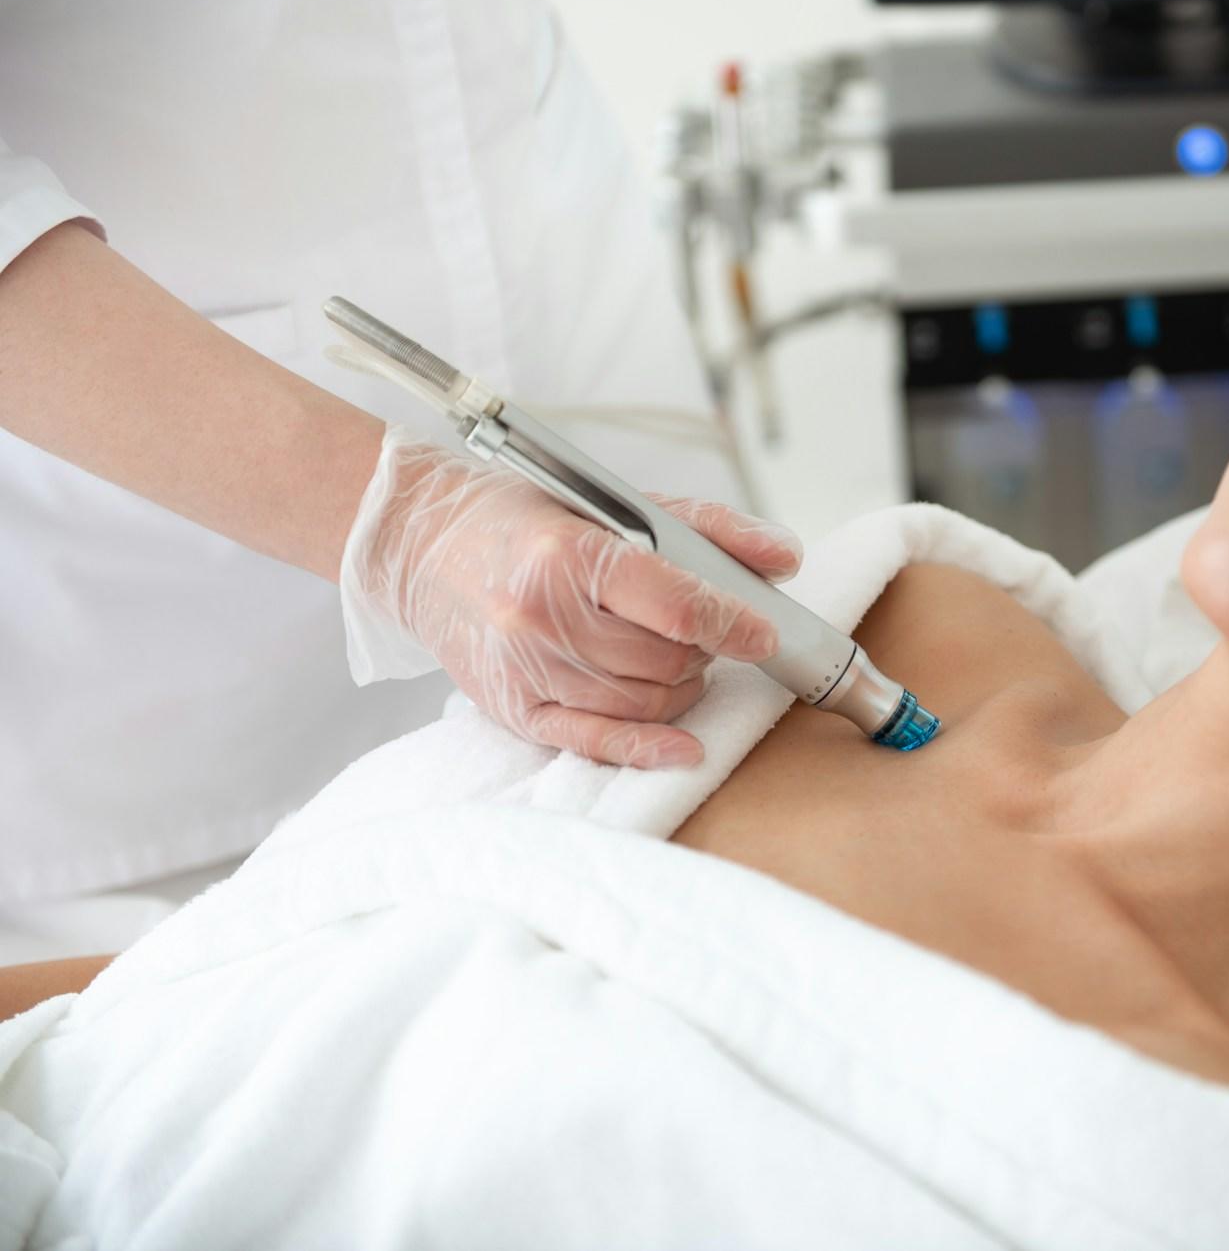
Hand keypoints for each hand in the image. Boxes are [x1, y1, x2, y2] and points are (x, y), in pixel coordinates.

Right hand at [339, 423, 801, 767]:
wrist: (421, 545)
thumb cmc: (523, 522)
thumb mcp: (616, 503)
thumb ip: (709, 529)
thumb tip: (784, 558)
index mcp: (569, 555)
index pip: (677, 607)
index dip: (735, 625)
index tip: (765, 633)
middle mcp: (542, 616)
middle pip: (663, 661)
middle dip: (702, 652)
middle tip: (705, 634)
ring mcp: (524, 668)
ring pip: (639, 704)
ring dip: (679, 689)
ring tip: (678, 661)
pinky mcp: (513, 706)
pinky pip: (592, 741)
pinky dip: (645, 748)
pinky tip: (682, 745)